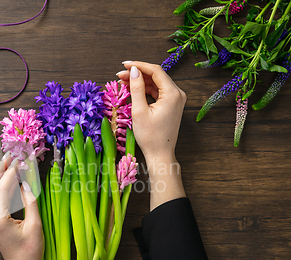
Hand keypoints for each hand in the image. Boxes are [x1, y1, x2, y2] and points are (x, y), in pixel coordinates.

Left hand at [0, 153, 43, 259]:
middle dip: (0, 168)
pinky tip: (8, 179)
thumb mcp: (35, 225)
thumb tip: (26, 182)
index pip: (3, 187)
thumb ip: (30, 201)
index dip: (12, 171)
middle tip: (11, 155)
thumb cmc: (30, 252)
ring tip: (9, 162)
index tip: (20, 158)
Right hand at [117, 62, 186, 209]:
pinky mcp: (172, 105)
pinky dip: (146, 89)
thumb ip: (136, 88)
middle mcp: (178, 94)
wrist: (160, 154)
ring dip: (141, 80)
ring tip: (123, 81)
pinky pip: (158, 92)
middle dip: (138, 73)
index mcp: (173, 93)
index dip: (139, 65)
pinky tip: (133, 88)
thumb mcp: (139, 111)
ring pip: (156, 83)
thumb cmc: (150, 136)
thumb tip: (133, 71)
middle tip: (120, 75)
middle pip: (156, 76)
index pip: (155, 70)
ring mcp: (176, 99)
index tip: (124, 64)